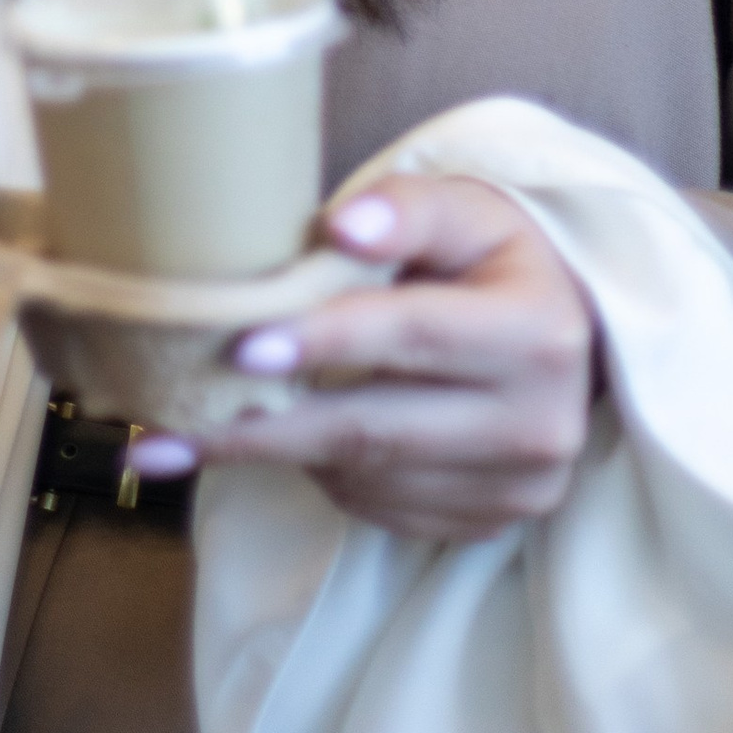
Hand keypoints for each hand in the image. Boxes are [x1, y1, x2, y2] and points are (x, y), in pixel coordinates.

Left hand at [132, 177, 600, 542]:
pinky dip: (326, 476)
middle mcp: (539, 422)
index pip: (413, 336)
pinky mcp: (492, 523)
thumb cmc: (490, 259)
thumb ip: (405, 210)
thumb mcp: (464, 211)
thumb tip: (338, 226)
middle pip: (375, 429)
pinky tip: (295, 439)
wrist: (560, 335)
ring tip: (217, 418)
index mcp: (537, 332)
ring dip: (288, 449)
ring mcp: (519, 486)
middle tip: (172, 426)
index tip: (240, 348)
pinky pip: (380, 509)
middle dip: (264, 427)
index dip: (325, 339)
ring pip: (367, 478)